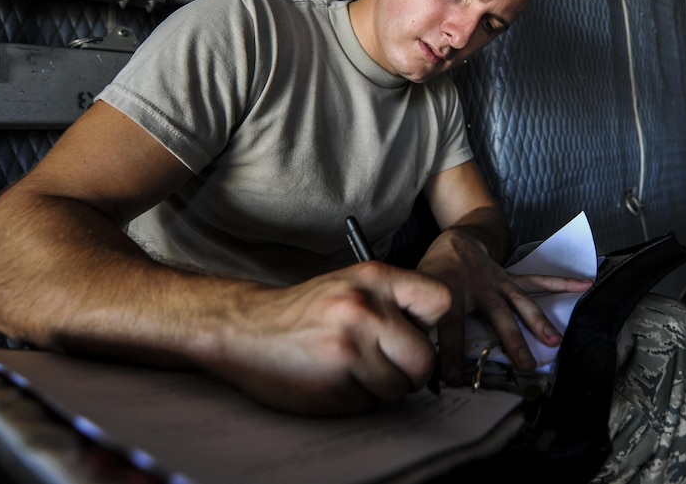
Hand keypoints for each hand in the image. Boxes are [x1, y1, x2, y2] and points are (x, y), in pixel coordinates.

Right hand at [210, 262, 449, 415]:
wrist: (245, 329)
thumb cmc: (305, 310)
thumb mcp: (350, 284)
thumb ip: (392, 301)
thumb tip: (432, 336)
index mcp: (374, 279)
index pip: (440, 301)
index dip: (430, 325)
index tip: (414, 332)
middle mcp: (364, 311)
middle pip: (423, 359)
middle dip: (411, 371)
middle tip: (387, 365)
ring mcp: (348, 351)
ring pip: (398, 389)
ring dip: (380, 388)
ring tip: (351, 369)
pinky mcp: (333, 387)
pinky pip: (367, 405)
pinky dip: (354, 399)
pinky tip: (332, 379)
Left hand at [416, 230, 592, 385]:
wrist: (455, 241)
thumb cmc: (433, 273)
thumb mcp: (417, 295)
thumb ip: (419, 322)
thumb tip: (413, 355)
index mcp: (450, 292)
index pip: (450, 328)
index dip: (450, 354)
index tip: (452, 379)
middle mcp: (478, 286)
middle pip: (497, 316)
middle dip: (511, 340)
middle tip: (523, 365)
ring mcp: (498, 281)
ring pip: (521, 303)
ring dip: (539, 322)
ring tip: (554, 342)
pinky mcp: (511, 278)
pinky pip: (538, 281)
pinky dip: (562, 283)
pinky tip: (584, 284)